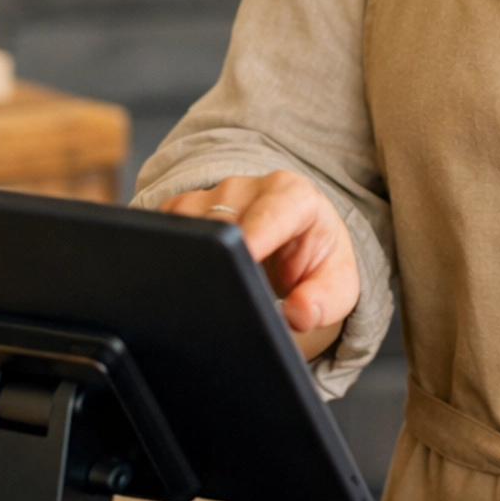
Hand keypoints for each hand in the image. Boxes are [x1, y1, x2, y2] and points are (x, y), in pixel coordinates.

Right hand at [159, 172, 360, 359]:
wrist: (292, 243)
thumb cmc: (313, 259)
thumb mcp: (336, 284)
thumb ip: (324, 301)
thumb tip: (298, 314)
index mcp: (292, 195)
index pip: (267, 215)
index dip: (253, 242)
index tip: (245, 266)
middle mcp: (246, 186)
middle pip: (220, 224)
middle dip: (222, 264)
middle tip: (230, 296)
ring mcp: (208, 193)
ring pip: (185, 227)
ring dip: (195, 260)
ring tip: (218, 285)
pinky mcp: (179, 208)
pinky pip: (163, 230)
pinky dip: (173, 254)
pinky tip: (193, 271)